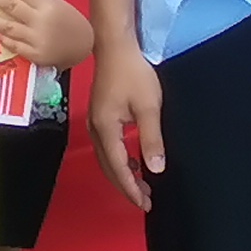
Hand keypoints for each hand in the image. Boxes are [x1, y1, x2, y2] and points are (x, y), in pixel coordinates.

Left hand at [0, 0, 92, 71]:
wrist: (84, 46)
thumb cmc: (68, 21)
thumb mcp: (56, 3)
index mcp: (47, 5)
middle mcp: (41, 21)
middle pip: (12, 6)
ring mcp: (38, 39)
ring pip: (9, 27)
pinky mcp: (36, 55)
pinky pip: (14, 45)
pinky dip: (1, 37)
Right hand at [88, 43, 166, 210]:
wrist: (115, 46)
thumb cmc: (134, 74)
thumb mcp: (149, 107)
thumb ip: (151, 140)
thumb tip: (156, 170)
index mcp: (105, 129)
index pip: (118, 167)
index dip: (131, 188)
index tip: (145, 204)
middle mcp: (95, 129)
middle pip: (108, 166)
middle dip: (126, 186)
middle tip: (145, 201)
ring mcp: (95, 121)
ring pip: (106, 158)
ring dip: (123, 174)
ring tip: (142, 186)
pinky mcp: (99, 115)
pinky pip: (107, 147)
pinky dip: (119, 160)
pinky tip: (133, 161)